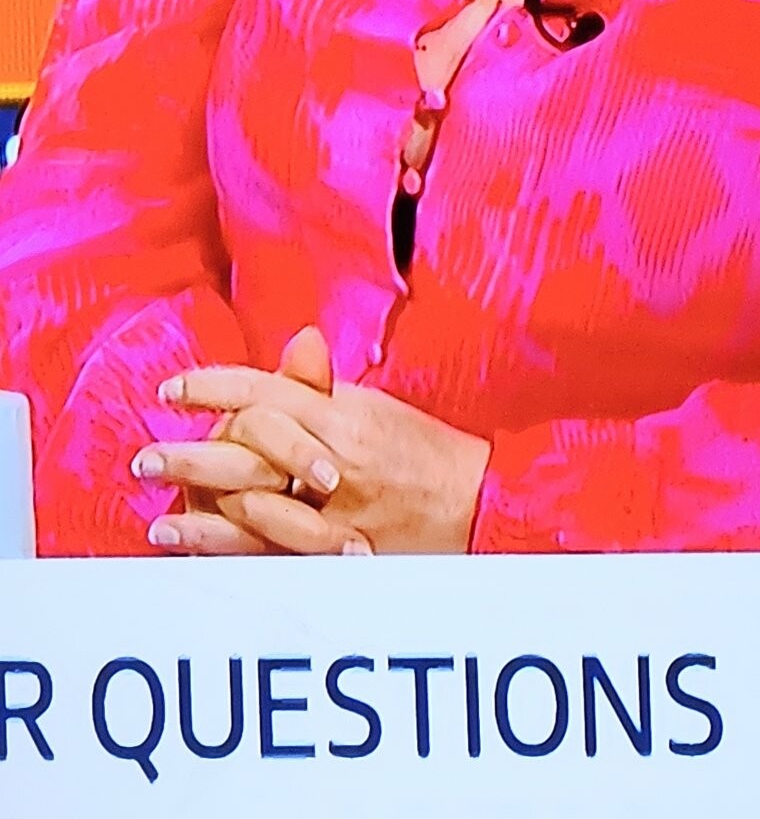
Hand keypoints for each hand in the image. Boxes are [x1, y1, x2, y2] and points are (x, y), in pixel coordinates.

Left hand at [141, 335, 491, 554]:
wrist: (480, 502)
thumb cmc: (425, 453)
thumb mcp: (376, 407)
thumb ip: (327, 387)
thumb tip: (295, 345)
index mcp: (343, 413)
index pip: (265, 391)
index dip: (213, 388)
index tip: (173, 390)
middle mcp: (334, 458)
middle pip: (246, 449)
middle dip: (190, 452)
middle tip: (145, 457)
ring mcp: (334, 508)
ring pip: (249, 505)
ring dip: (194, 509)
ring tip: (153, 510)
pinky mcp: (335, 550)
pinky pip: (268, 550)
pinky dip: (221, 545)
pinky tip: (185, 544)